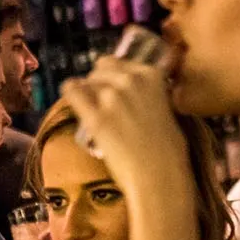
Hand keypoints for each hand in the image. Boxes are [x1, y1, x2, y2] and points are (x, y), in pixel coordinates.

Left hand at [57, 56, 189, 199]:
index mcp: (152, 75)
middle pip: (102, 68)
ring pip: (87, 80)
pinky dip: (70, 94)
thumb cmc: (169, 152)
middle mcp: (131, 80)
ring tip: (91, 108)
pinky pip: (72, 93)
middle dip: (99, 82)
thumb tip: (139, 96)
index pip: (121, 62)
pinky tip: (73, 102)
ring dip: (87, 91)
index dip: (114, 75)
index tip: (114, 87)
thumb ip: (151, 96)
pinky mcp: (96, 117)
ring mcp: (112, 97)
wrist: (159, 176)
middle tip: (101, 101)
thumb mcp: (167, 110)